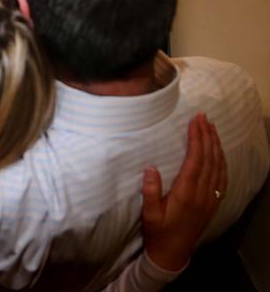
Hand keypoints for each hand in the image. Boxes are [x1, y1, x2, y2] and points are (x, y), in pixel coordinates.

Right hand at [142, 113, 226, 270]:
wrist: (173, 253)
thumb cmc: (158, 232)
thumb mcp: (149, 214)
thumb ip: (150, 192)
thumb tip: (150, 168)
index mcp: (186, 194)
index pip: (195, 160)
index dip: (196, 139)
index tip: (195, 122)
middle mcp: (202, 194)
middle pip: (208, 159)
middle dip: (206, 136)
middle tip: (203, 117)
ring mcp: (210, 198)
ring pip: (218, 166)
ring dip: (215, 145)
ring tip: (211, 127)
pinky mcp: (213, 202)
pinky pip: (222, 177)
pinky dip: (221, 160)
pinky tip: (218, 151)